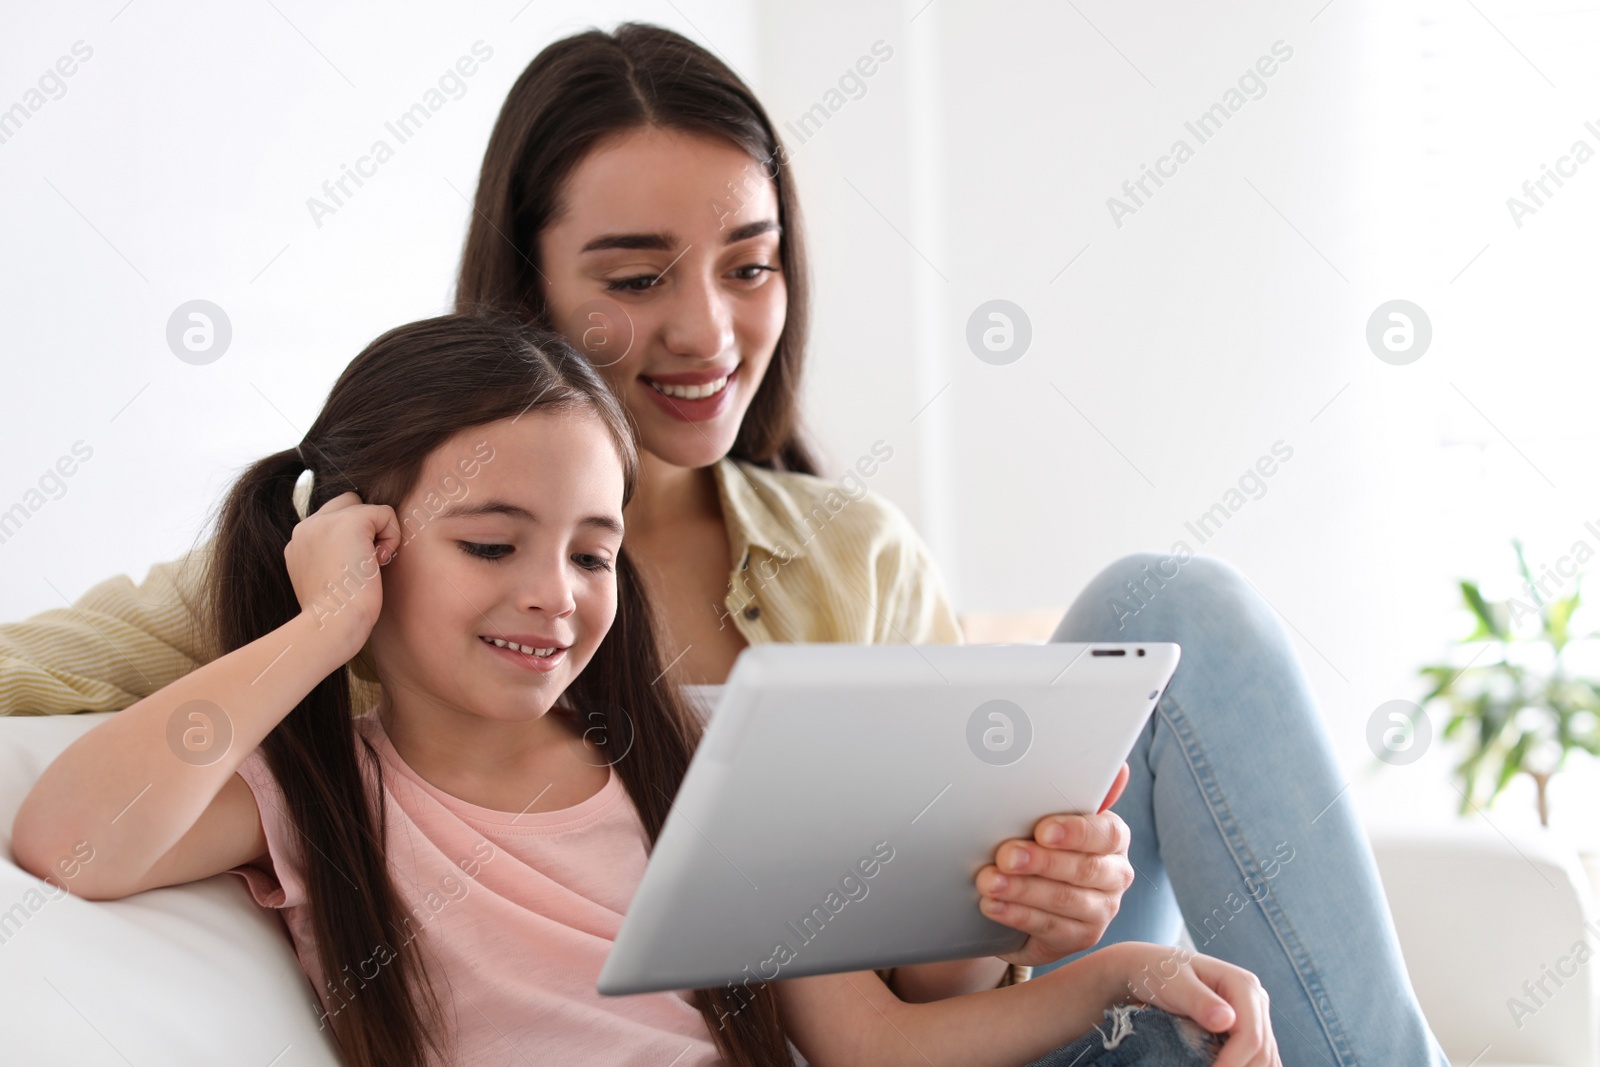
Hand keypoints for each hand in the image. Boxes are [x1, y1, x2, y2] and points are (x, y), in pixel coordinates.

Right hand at [284, 491, 400, 659]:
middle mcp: (305, 528)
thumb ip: (333, 558)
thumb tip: (364, 551)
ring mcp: (323, 521)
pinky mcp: (349, 522)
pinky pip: (385, 513)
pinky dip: (392, 536)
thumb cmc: (336, 618)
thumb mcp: (327, 582)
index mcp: (299, 543)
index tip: (353, 569)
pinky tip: (378, 562)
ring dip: (378, 534)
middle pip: (348, 504)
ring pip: (366, 507)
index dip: (353, 537)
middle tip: (364, 564)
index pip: (332, 519)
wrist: (331, 626)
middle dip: (365, 528)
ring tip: (370, 565)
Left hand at [977, 763, 1135, 966]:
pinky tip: (992, 905)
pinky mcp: (1080, 938)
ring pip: (1065, 900)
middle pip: (1084, 869)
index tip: (1042, 830)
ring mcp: (1101, 911)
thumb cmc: (1041, 846)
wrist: (1027, 897)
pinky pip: (1050, 928)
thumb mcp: (1050, 818)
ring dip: (1023, 890)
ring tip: (989, 881)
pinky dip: (1017, 915)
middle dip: (1041, 862)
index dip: (1075, 832)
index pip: (1107, 833)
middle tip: (1005, 855)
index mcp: (1113, 838)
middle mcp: (1114, 875)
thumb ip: (1074, 793)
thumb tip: (1119, 769)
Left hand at [1106, 942, 1279, 1066]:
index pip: (1250, 1036)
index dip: (1233, 1063)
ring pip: (1264, 1058)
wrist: (1150, 969)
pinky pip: (1257, 1057)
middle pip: (1261, 1051)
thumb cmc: (1159, 972)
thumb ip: (1198, 1000)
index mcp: (1243, 985)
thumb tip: (1226, 1020)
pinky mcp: (1246, 1030)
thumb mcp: (1173, 982)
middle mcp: (1255, 1001)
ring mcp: (1254, 1017)